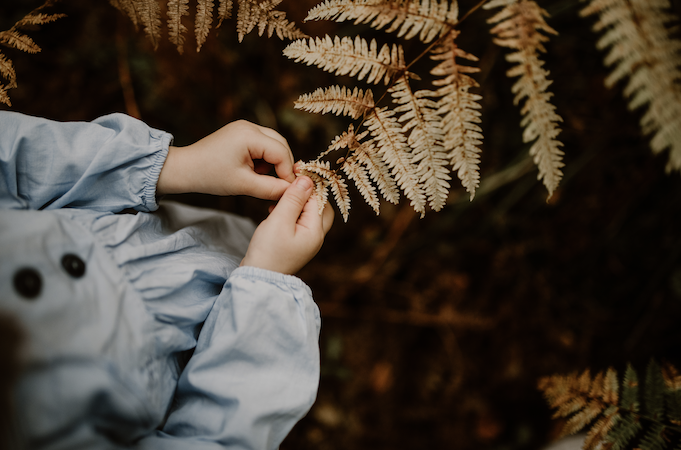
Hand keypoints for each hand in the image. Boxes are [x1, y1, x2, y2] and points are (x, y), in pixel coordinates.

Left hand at [157, 120, 294, 199]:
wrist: (185, 169)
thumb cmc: (210, 176)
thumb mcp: (243, 185)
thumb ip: (271, 188)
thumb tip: (291, 190)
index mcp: (249, 135)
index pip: (282, 153)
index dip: (288, 172)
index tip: (288, 190)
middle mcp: (249, 126)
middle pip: (281, 144)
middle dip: (283, 165)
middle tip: (280, 185)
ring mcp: (245, 127)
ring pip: (274, 143)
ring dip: (274, 162)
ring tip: (262, 178)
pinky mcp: (241, 132)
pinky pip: (263, 143)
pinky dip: (265, 158)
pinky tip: (254, 171)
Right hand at [241, 176, 333, 273]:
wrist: (258, 279)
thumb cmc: (268, 252)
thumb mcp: (279, 221)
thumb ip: (293, 199)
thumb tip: (307, 180)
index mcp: (316, 231)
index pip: (318, 199)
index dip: (308, 182)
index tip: (295, 168)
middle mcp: (315, 236)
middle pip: (319, 206)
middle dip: (307, 192)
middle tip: (291, 181)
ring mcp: (306, 241)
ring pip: (308, 213)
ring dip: (296, 201)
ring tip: (280, 195)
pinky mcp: (295, 243)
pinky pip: (298, 222)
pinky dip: (290, 212)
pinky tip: (275, 209)